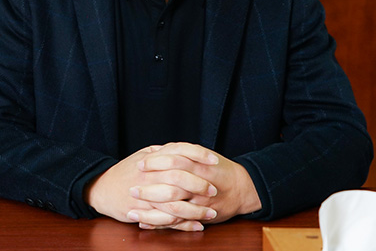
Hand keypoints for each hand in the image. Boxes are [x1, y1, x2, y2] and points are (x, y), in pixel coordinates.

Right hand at [85, 145, 217, 230]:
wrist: (102, 188)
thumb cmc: (124, 171)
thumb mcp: (141, 155)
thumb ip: (161, 151)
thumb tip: (181, 148)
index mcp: (151, 160)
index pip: (180, 152)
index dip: (199, 155)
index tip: (214, 160)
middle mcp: (149, 177)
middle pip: (179, 178)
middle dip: (200, 184)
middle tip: (214, 189)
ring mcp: (145, 196)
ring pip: (175, 203)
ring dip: (196, 210)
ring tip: (212, 212)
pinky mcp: (142, 213)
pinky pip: (166, 220)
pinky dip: (183, 225)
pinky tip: (196, 225)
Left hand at [133, 143, 261, 226]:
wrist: (243, 188)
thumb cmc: (219, 169)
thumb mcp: (202, 155)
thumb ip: (181, 152)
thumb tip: (156, 150)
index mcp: (199, 165)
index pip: (174, 160)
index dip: (155, 162)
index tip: (140, 163)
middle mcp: (199, 184)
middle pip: (171, 185)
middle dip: (149, 188)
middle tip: (131, 189)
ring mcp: (200, 203)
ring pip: (173, 207)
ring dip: (150, 210)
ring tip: (132, 210)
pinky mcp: (200, 216)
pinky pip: (178, 222)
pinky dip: (160, 224)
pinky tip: (145, 222)